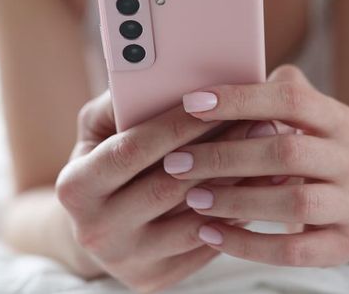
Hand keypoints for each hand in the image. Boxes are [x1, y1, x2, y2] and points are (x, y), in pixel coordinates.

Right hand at [54, 92, 259, 291]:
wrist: (101, 231)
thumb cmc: (105, 164)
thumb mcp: (97, 131)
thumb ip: (120, 103)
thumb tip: (154, 75)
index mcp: (75, 189)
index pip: (131, 150)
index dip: (174, 124)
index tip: (213, 100)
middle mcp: (96, 231)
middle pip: (168, 186)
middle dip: (219, 150)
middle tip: (262, 120)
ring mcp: (127, 261)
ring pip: (195, 218)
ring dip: (239, 184)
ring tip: (272, 152)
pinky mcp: (156, 279)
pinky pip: (207, 244)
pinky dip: (239, 213)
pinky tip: (265, 187)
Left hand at [165, 65, 348, 266]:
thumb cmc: (302, 159)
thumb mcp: (294, 124)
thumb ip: (264, 100)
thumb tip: (207, 81)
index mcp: (339, 119)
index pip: (292, 99)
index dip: (240, 100)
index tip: (190, 105)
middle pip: (289, 152)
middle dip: (226, 157)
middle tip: (176, 163)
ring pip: (295, 202)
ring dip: (236, 200)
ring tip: (193, 200)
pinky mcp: (346, 244)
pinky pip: (294, 250)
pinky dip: (248, 244)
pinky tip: (210, 235)